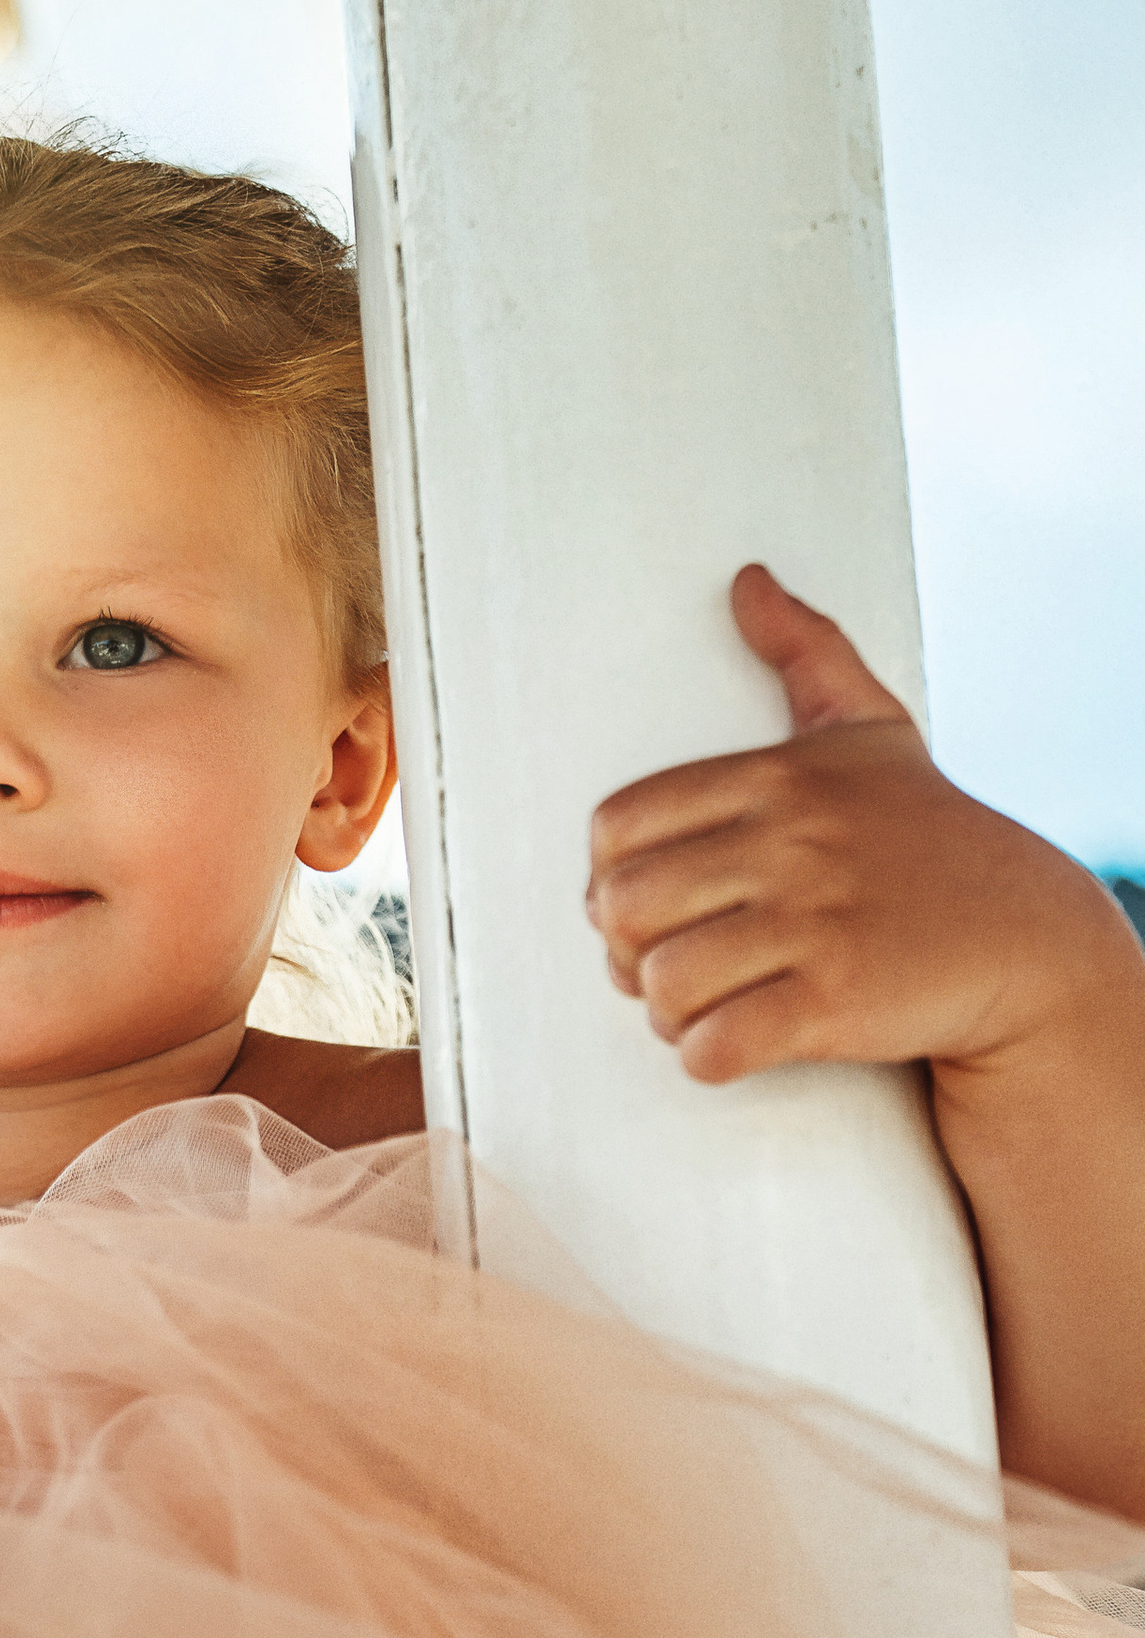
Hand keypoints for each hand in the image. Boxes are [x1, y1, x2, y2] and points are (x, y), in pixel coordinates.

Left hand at [586, 565, 1121, 1088]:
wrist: (1026, 938)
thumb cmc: (927, 835)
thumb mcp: (870, 730)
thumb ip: (805, 651)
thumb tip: (748, 581)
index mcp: (777, 778)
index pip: (616, 827)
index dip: (610, 878)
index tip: (652, 904)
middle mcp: (790, 844)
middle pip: (624, 908)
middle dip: (626, 952)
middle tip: (662, 965)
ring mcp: (815, 924)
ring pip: (663, 982)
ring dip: (665, 1011)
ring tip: (699, 1007)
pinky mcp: (836, 1001)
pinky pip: (716, 1045)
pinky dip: (705, 1056)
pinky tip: (731, 1044)